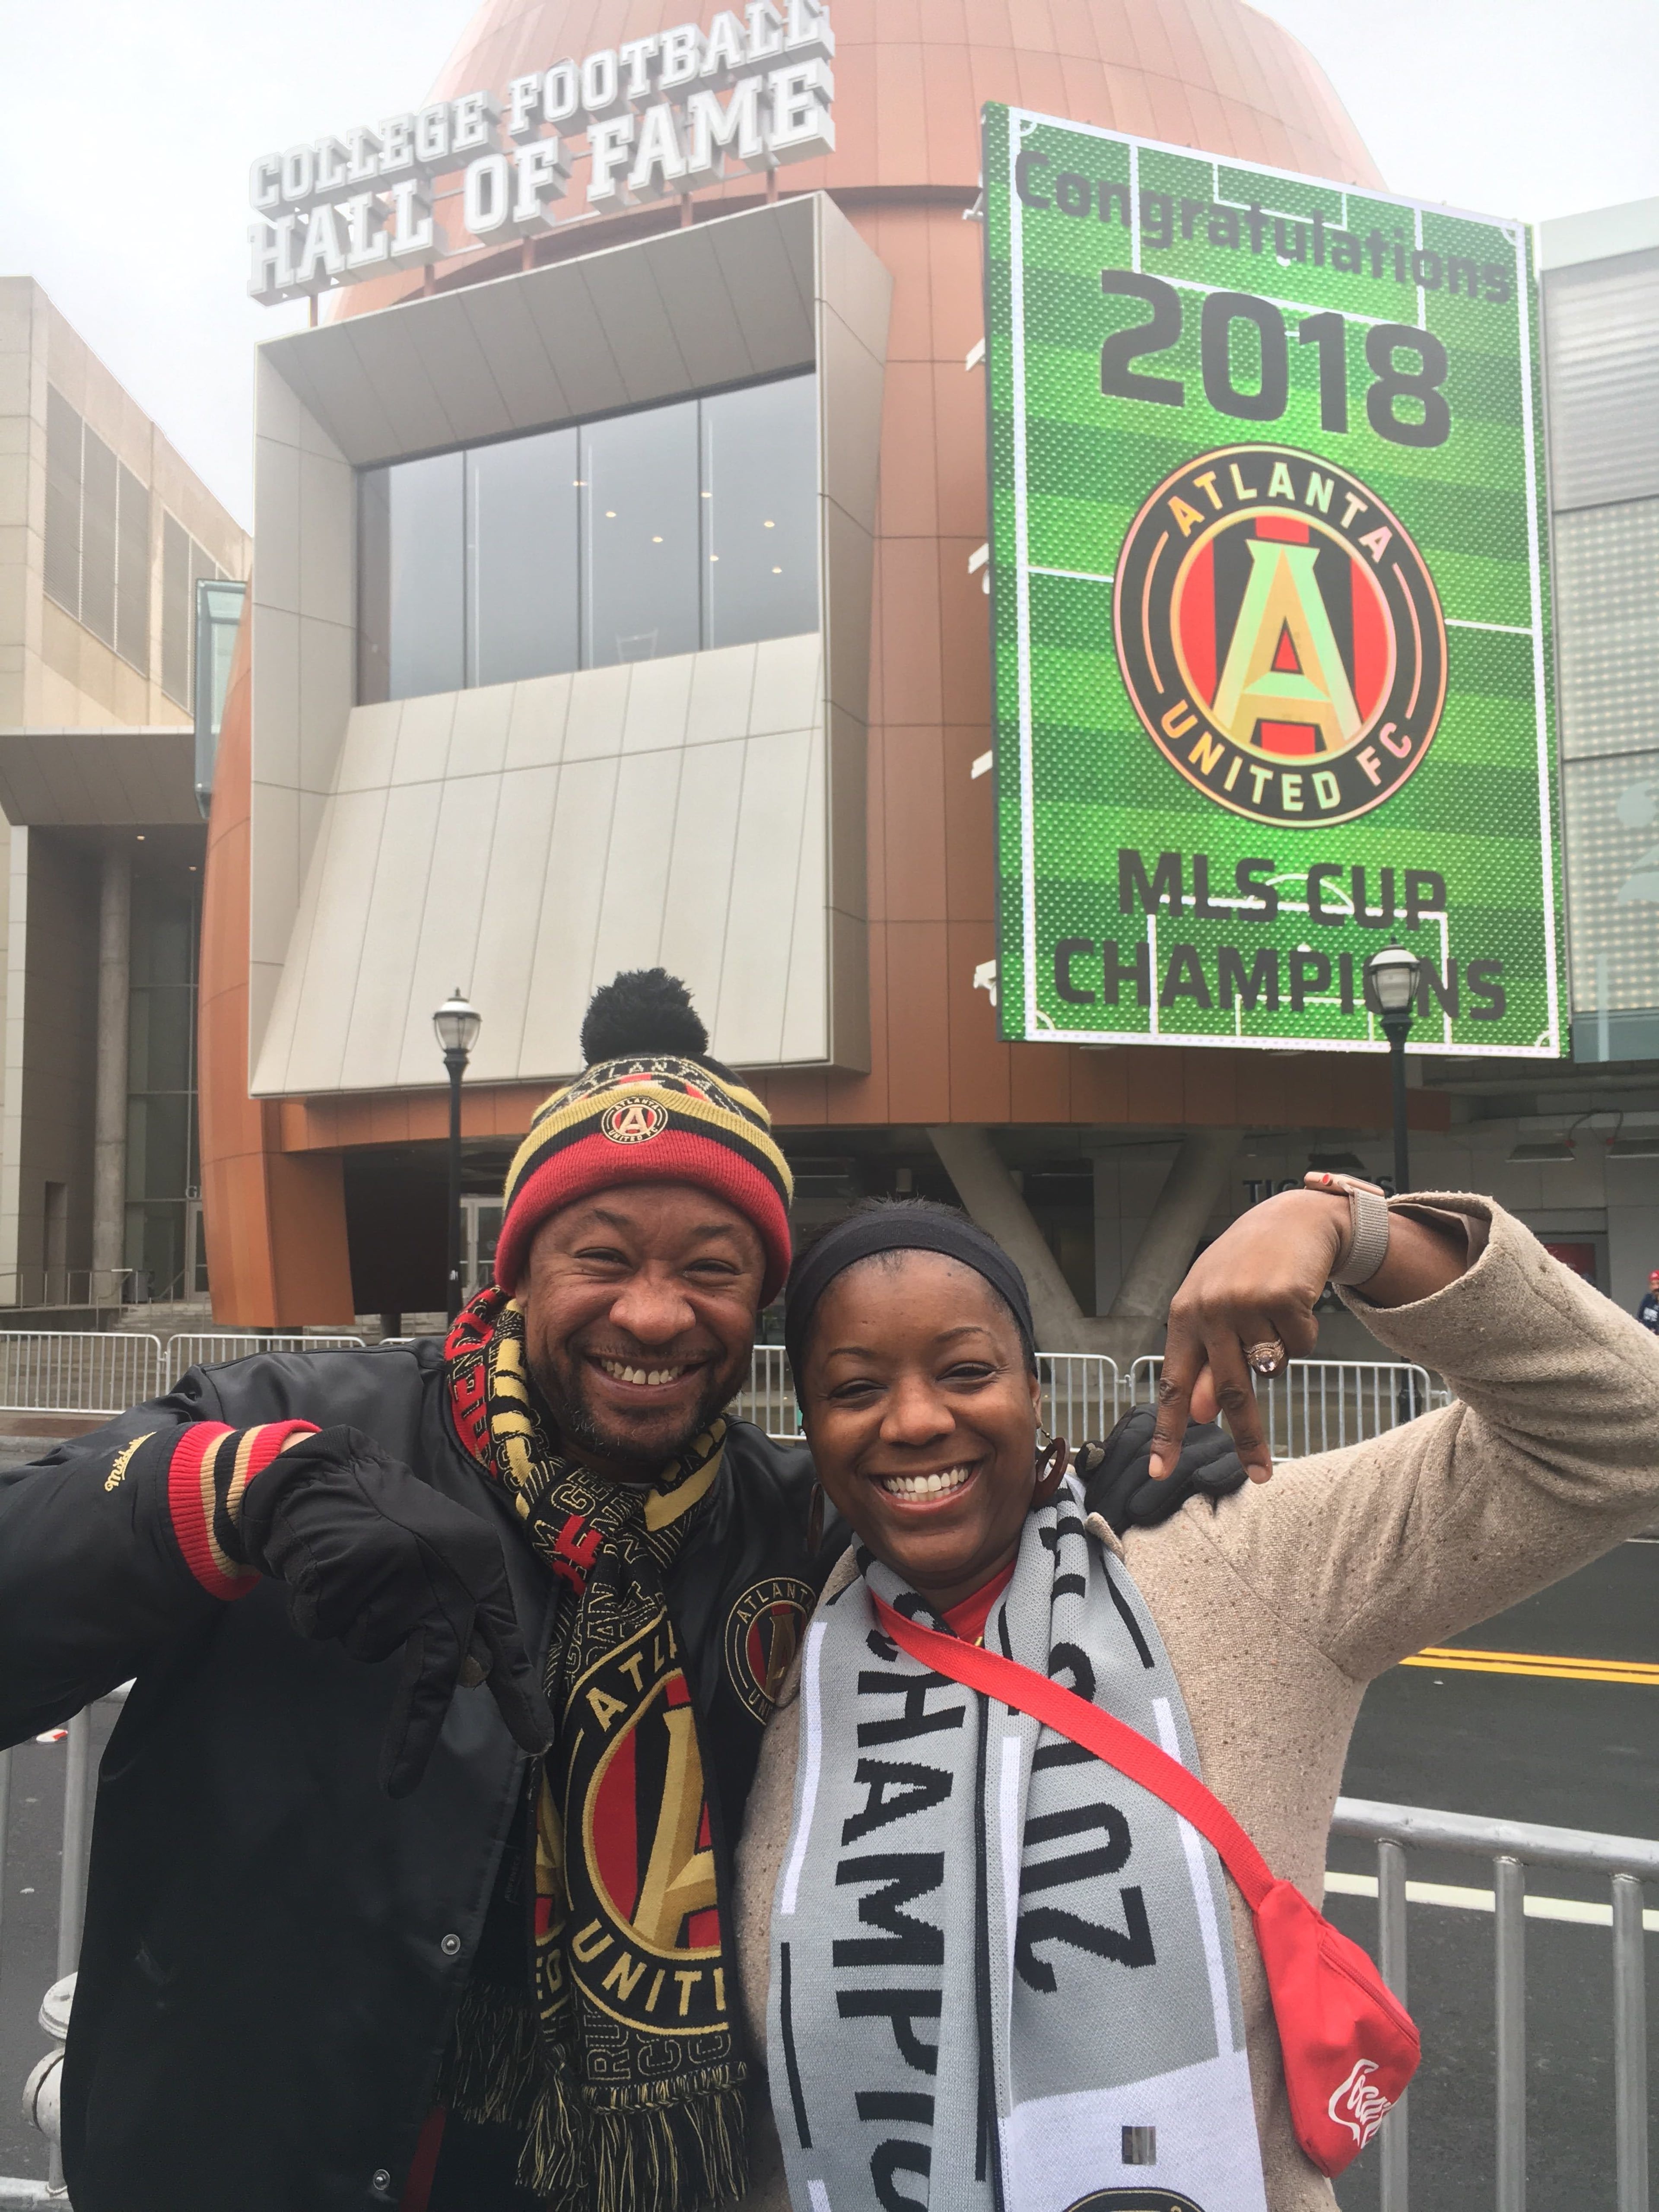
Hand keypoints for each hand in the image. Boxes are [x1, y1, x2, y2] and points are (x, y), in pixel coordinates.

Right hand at [239, 1428, 553, 1797]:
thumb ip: (460, 1614)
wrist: (325, 1477)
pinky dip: (320, 1610)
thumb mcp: (441, 1560)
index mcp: (478, 1564)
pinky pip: (325, 1627)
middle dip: (414, 1730)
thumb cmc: (390, 1525)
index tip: (539, 1744)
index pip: (507, 1642)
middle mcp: (442, 1572)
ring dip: (356, 1623)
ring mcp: (390, 1574)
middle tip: (399, 1782)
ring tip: (355, 1575)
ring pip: (369, 1647)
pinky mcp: (340, 1575)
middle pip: (436, 1666)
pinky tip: (325, 1570)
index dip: (520, 1697)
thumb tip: (473, 1675)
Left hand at [1074, 1408, 1246, 1531]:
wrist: (1214, 1505)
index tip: (1094, 1505)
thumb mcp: (1125, 1471)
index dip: (1108, 1474)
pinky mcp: (1237, 1459)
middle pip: (1152, 1450)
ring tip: (1136, 1514)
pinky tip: (1202, 1485)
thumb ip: (1104, 1462)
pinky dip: (1215, 1473)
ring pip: (1184, 1460)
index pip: (1129, 1440)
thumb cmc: (1160, 1492)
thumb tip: (1089, 1457)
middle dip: (1124, 1488)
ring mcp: (1213, 1440)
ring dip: (1159, 1490)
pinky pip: (1226, 1464)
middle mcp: (1183, 1422)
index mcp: (1153, 1418)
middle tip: (1108, 1518)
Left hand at [1149, 1190, 1349, 1486]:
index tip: (1159, 1471)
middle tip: (1260, 1474)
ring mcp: (1245, 1302)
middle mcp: (1208, 1309)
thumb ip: (1204, 1360)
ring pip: (1272, 1367)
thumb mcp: (1215, 1312)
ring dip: (1280, 1352)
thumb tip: (1199, 1414)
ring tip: (1274, 1313)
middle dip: (1247, 1437)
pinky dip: (1303, 1333)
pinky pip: (1300, 1346)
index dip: (1166, 1431)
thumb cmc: (1246, 1269)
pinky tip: (1294, 1299)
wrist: (1290, 1220)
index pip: (1172, 1383)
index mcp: (1183, 1316)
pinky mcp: (1283, 1297)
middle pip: (1227, 1391)